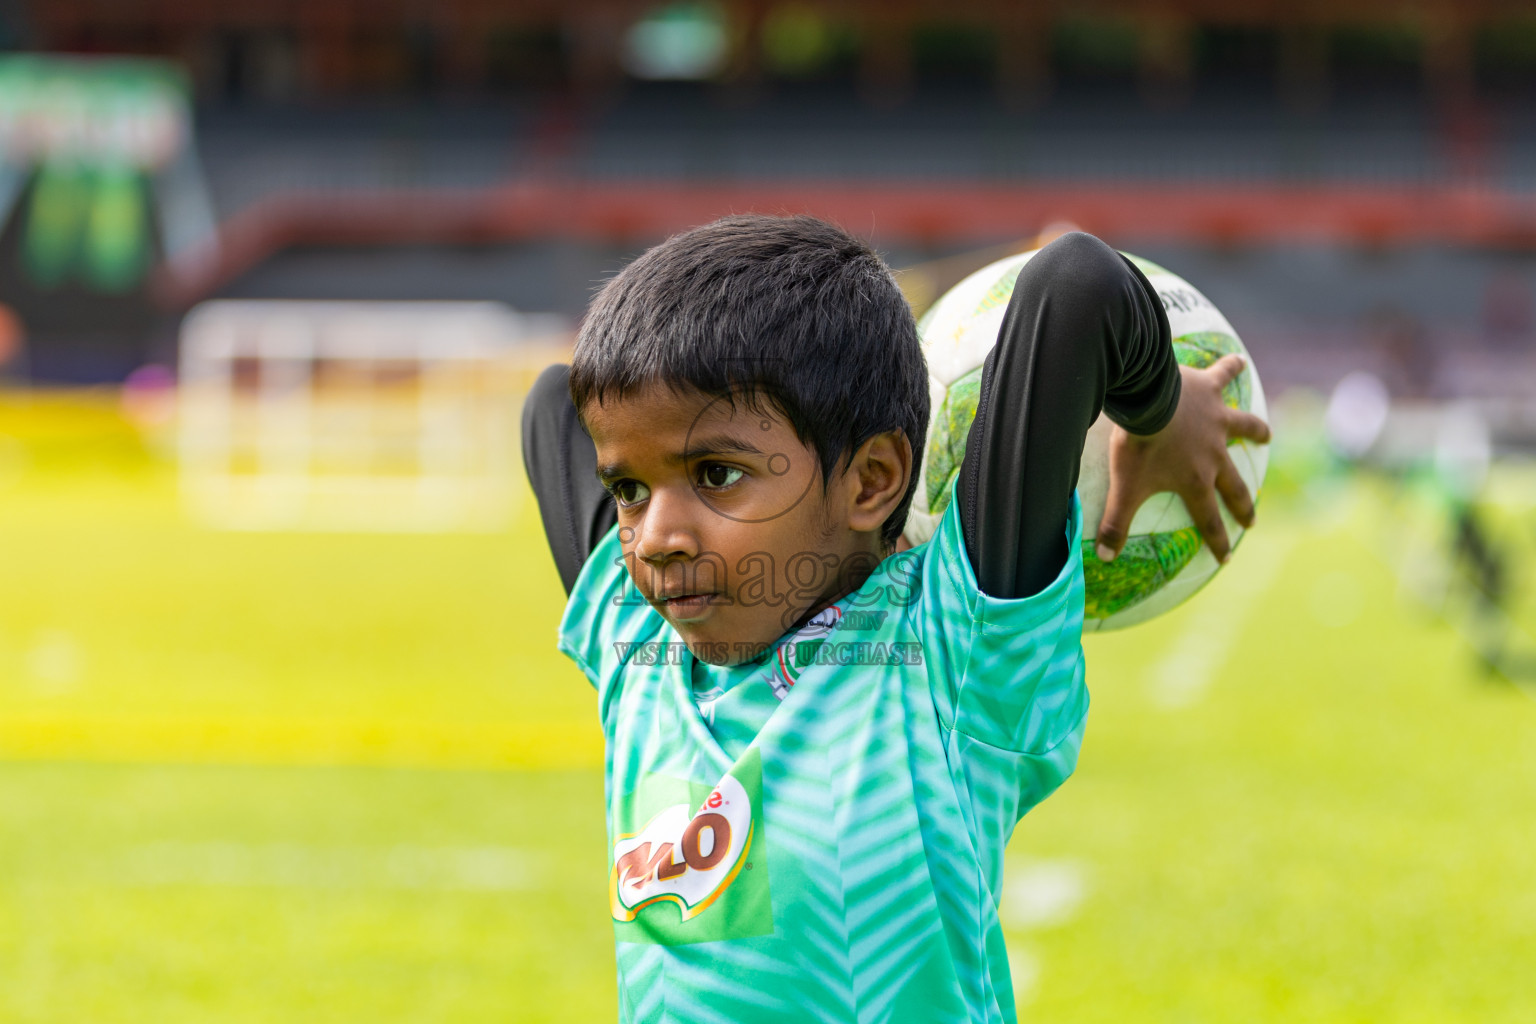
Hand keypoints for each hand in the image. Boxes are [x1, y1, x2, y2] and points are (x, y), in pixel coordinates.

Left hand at [1096, 354, 1271, 564]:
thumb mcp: (1125, 488)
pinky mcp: (1210, 389)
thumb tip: (1104, 558)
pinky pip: (1226, 374)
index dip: (1217, 540)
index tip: (1226, 557)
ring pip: (1245, 427)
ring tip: (1266, 434)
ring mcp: (1217, 421)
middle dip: (1244, 504)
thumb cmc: (1138, 446)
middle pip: (1235, 484)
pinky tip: (1237, 359)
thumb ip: (1115, 523)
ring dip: (1256, 430)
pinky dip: (1232, 366)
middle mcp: (1214, 454)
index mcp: (1195, 480)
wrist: (1146, 400)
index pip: (1209, 519)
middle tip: (1252, 518)